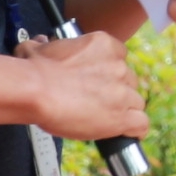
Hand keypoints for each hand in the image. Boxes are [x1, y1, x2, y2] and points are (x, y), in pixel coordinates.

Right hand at [15, 29, 147, 141]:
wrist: (36, 90)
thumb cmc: (35, 70)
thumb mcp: (37, 48)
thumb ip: (44, 44)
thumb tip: (40, 42)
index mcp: (103, 45)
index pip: (119, 57)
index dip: (109, 71)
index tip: (99, 80)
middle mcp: (118, 66)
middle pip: (128, 81)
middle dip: (116, 91)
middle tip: (97, 100)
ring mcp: (122, 92)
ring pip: (135, 102)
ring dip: (124, 110)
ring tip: (106, 118)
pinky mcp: (122, 117)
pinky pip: (141, 123)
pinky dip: (135, 130)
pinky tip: (127, 132)